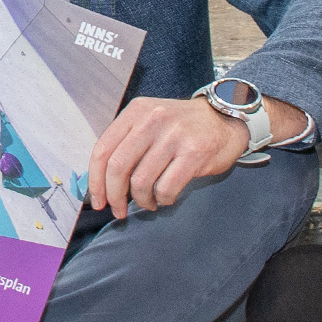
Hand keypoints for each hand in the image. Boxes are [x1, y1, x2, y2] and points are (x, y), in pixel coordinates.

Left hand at [88, 96, 244, 217]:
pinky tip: (165, 197)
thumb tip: (100, 183)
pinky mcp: (193, 153)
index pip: (103, 149)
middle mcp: (153, 119)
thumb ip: (126, 144)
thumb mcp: (150, 122)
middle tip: (118, 210)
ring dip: (141, 201)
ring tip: (148, 202)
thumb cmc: (182, 128)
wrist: (226, 119)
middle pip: (118, 167)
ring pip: (141, 182)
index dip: (95, 180)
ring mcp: (174, 135)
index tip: (97, 200)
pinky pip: (166, 188)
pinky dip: (162, 200)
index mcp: (136, 111)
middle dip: (114, 196)